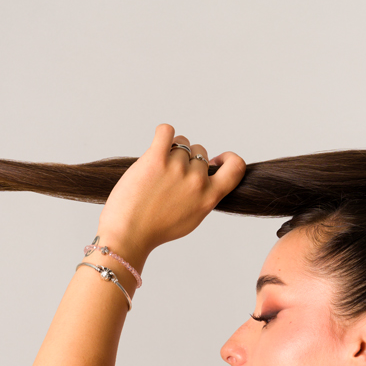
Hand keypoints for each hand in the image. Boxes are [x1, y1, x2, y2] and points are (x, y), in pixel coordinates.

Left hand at [97, 124, 245, 255]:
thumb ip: (204, 196)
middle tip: (169, 175)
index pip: (236, 167)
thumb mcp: (192, 217)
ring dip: (170, 151)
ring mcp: (177, 169)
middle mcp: (196, 182)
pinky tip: (157, 144)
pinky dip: (163, 133)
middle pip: (199, 152)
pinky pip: (166, 131)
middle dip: (187, 158)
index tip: (214, 162)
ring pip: (181, 144)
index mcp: (209, 197)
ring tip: (157, 170)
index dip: (227, 158)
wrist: (128, 234)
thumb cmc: (155, 228)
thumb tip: (204, 175)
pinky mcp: (156, 159)